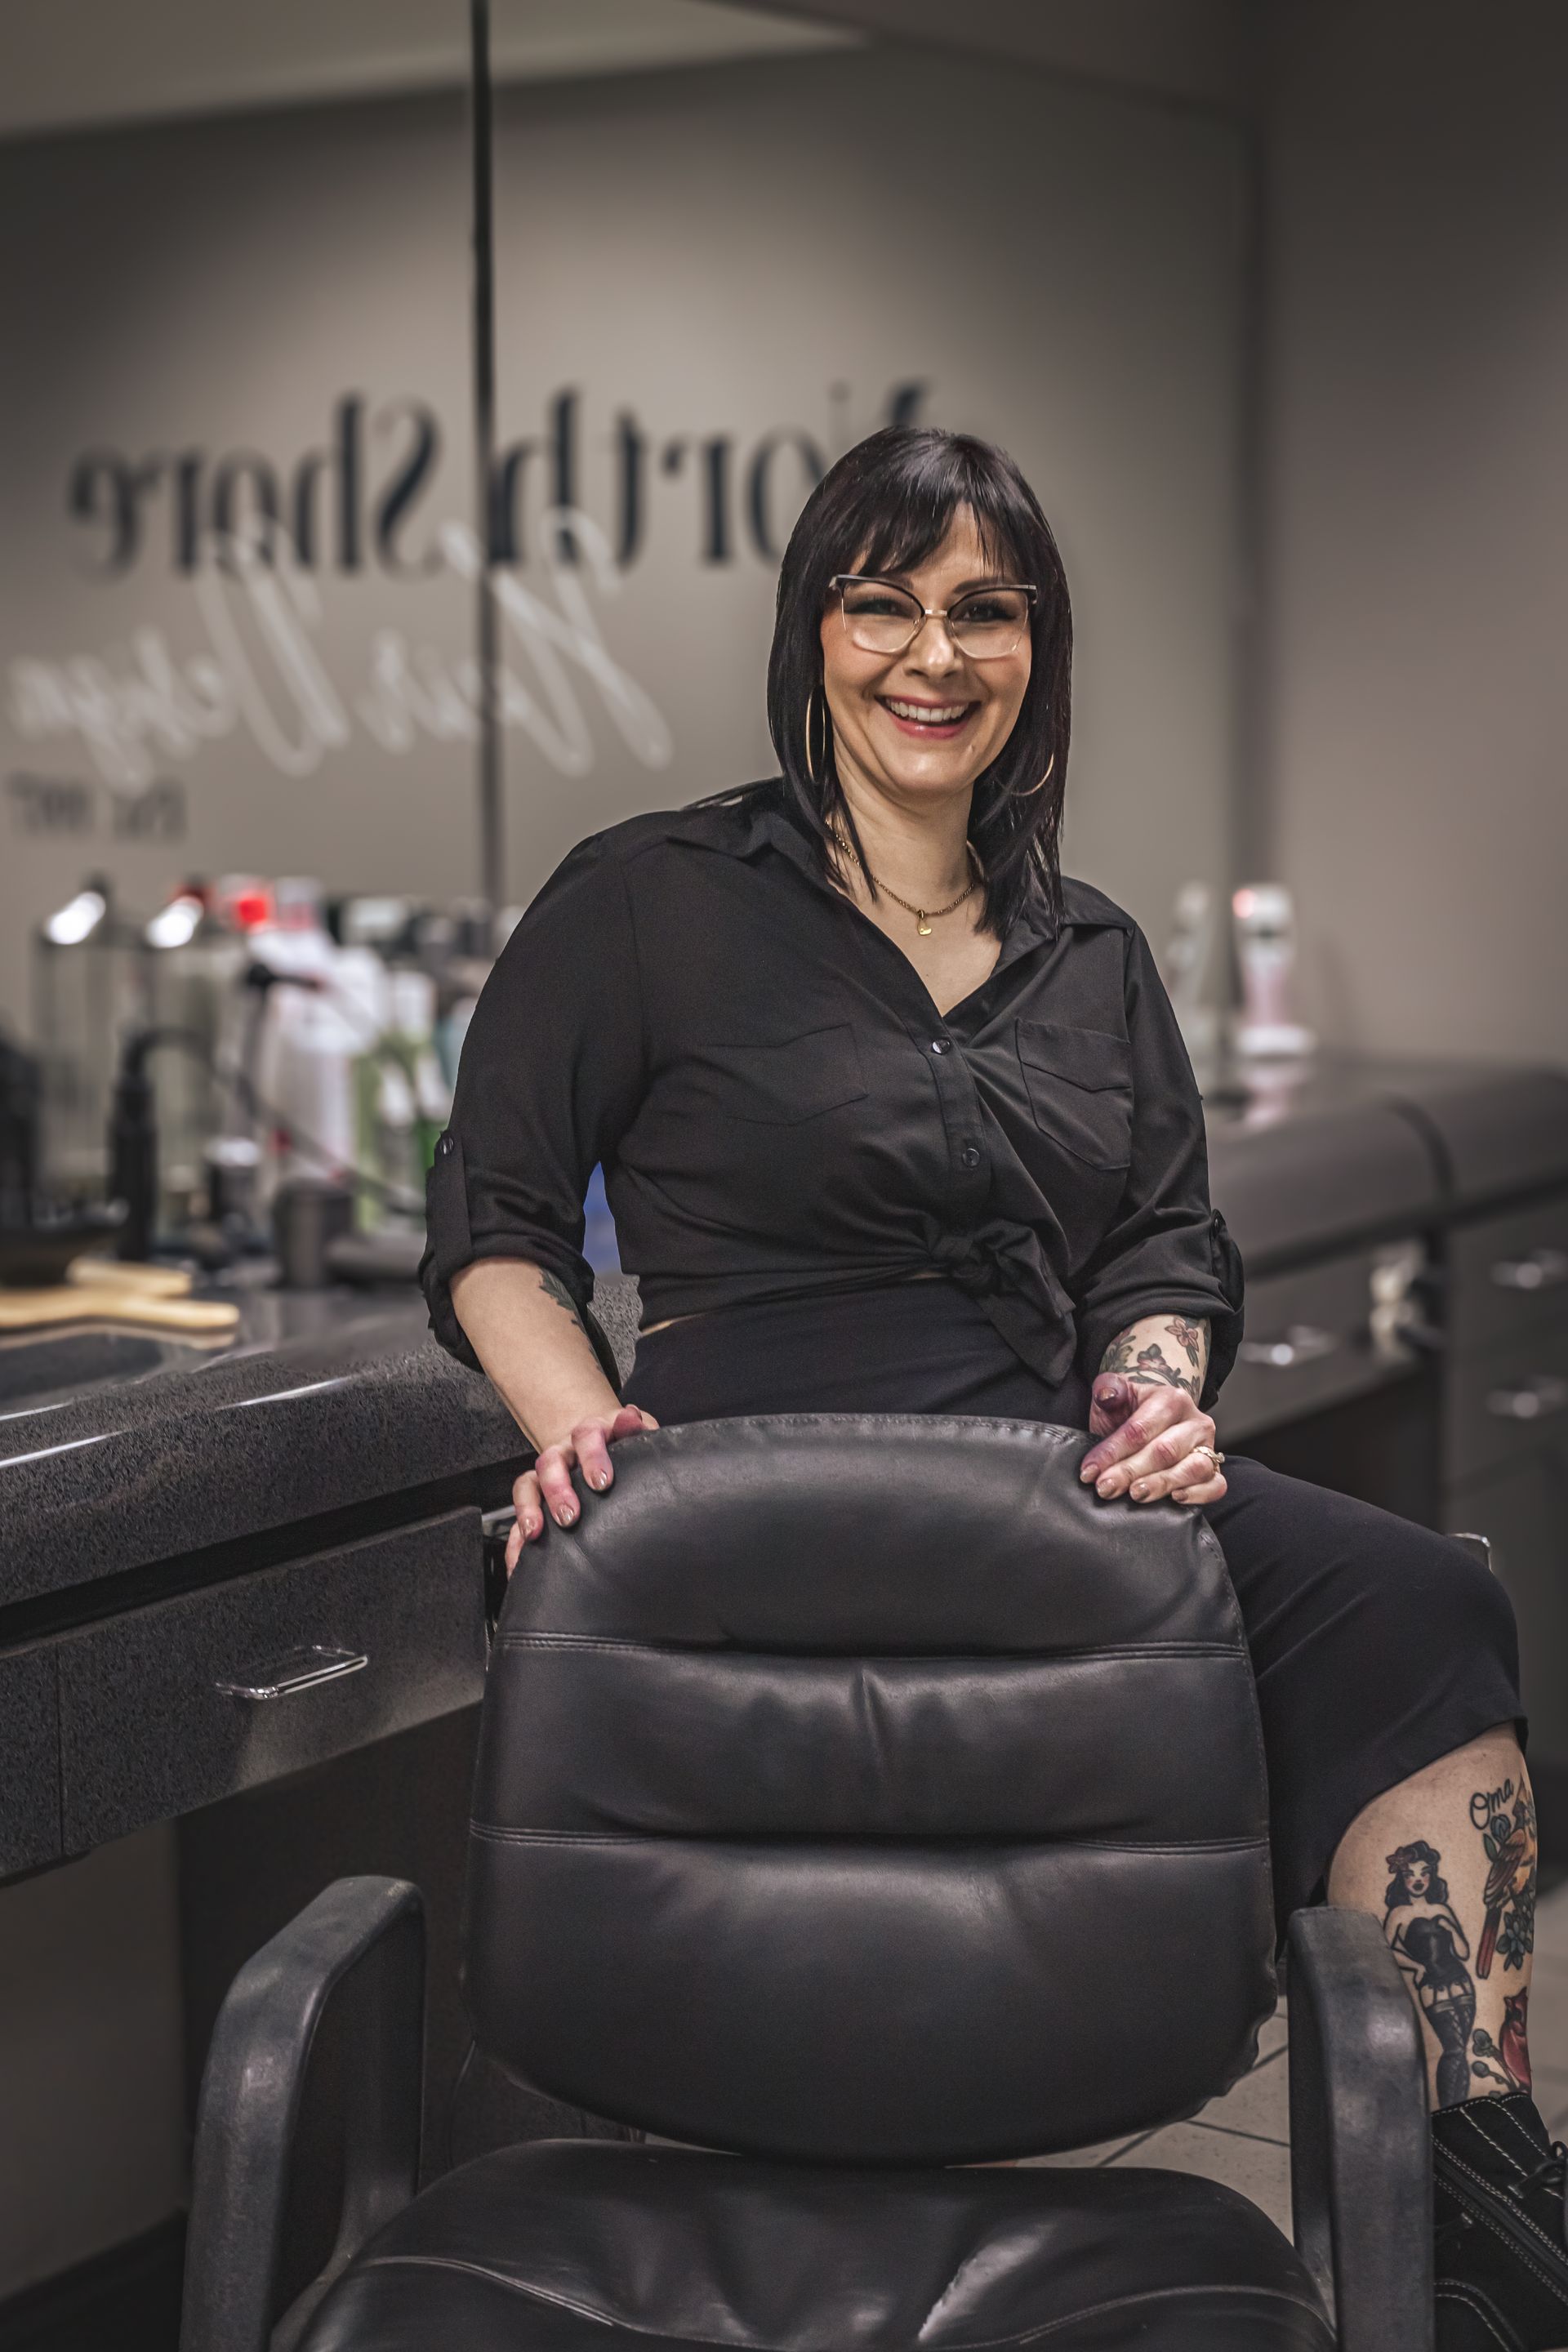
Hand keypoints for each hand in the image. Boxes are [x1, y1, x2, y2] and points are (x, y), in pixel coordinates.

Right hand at [507, 1403, 658, 1570]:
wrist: (604, 1441)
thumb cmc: (625, 1444)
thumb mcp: (637, 1433)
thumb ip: (637, 1428)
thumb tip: (631, 1418)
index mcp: (592, 1432)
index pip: (587, 1435)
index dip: (592, 1457)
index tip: (601, 1483)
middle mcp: (565, 1451)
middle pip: (551, 1461)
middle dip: (557, 1489)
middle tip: (570, 1516)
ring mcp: (547, 1474)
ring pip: (528, 1485)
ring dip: (529, 1509)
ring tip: (534, 1534)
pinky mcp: (536, 1498)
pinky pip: (518, 1516)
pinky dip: (515, 1539)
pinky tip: (519, 1559)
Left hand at [1079, 1372, 1226, 1507]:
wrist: (1151, 1421)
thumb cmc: (1129, 1413)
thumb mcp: (1115, 1395)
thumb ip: (1108, 1389)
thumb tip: (1107, 1395)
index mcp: (1171, 1399)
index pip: (1140, 1429)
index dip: (1112, 1452)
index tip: (1089, 1471)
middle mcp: (1195, 1422)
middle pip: (1164, 1451)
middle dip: (1130, 1472)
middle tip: (1105, 1488)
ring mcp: (1208, 1447)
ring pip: (1193, 1468)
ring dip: (1162, 1484)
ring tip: (1136, 1494)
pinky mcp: (1215, 1470)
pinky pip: (1216, 1485)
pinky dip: (1199, 1494)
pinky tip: (1175, 1498)